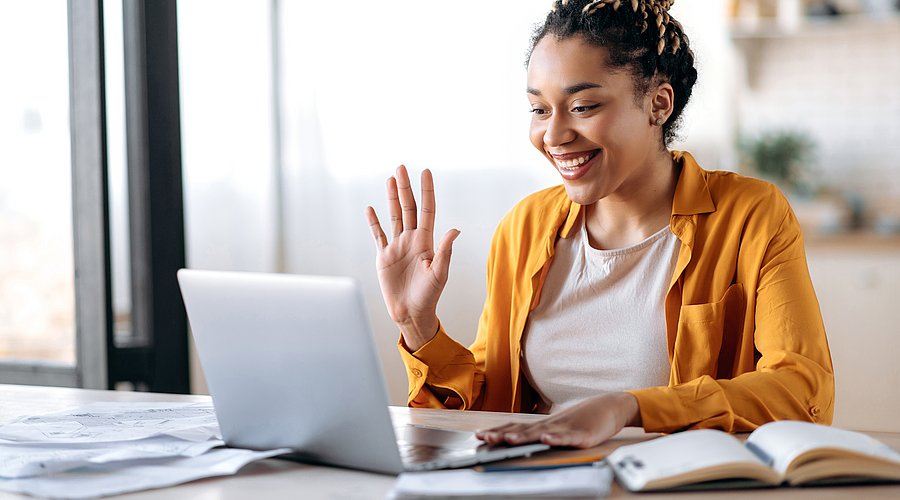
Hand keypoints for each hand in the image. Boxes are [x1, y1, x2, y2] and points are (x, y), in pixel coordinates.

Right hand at [366, 166, 459, 350]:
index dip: (426, 191)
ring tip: (390, 179)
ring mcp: (397, 246)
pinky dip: (374, 222)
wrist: (411, 313)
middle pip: (408, 208)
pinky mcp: (384, 256)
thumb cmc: (429, 296)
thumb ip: (445, 251)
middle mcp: (412, 240)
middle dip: (406, 187)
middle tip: (402, 167)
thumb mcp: (439, 273)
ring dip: (392, 198)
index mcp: (426, 241)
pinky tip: (371, 208)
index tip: (426, 172)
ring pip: (394, 216)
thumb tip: (455, 230)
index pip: (427, 210)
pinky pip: (378, 235)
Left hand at [475, 392, 640, 447]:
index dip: (498, 432)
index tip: (479, 435)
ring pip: (542, 433)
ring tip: (508, 440)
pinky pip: (569, 437)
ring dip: (524, 436)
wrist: (610, 407)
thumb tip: (521, 439)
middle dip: (502, 435)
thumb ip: (542, 434)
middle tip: (484, 438)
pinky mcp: (583, 435)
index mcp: (544, 425)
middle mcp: (551, 425)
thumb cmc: (583, 419)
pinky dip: (557, 439)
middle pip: (523, 430)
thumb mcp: (558, 428)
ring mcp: (566, 429)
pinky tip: (547, 439)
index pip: (516, 428)